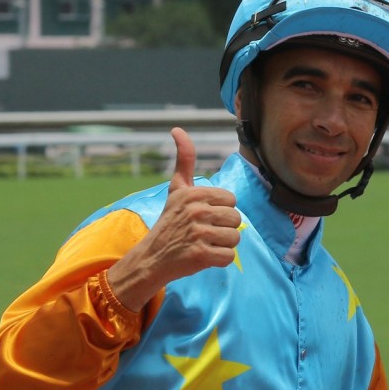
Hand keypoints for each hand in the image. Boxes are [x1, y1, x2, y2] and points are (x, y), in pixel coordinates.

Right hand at [107, 128, 241, 310]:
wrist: (152, 258)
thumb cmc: (169, 222)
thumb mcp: (176, 188)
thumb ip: (184, 159)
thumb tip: (177, 129)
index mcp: (194, 193)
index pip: (231, 200)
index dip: (221, 210)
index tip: (203, 216)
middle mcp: (196, 210)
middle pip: (236, 219)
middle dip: (224, 228)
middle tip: (204, 233)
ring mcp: (198, 233)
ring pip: (235, 238)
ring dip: (223, 245)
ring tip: (205, 244)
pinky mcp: (201, 254)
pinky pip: (229, 256)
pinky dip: (219, 260)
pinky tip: (204, 257)